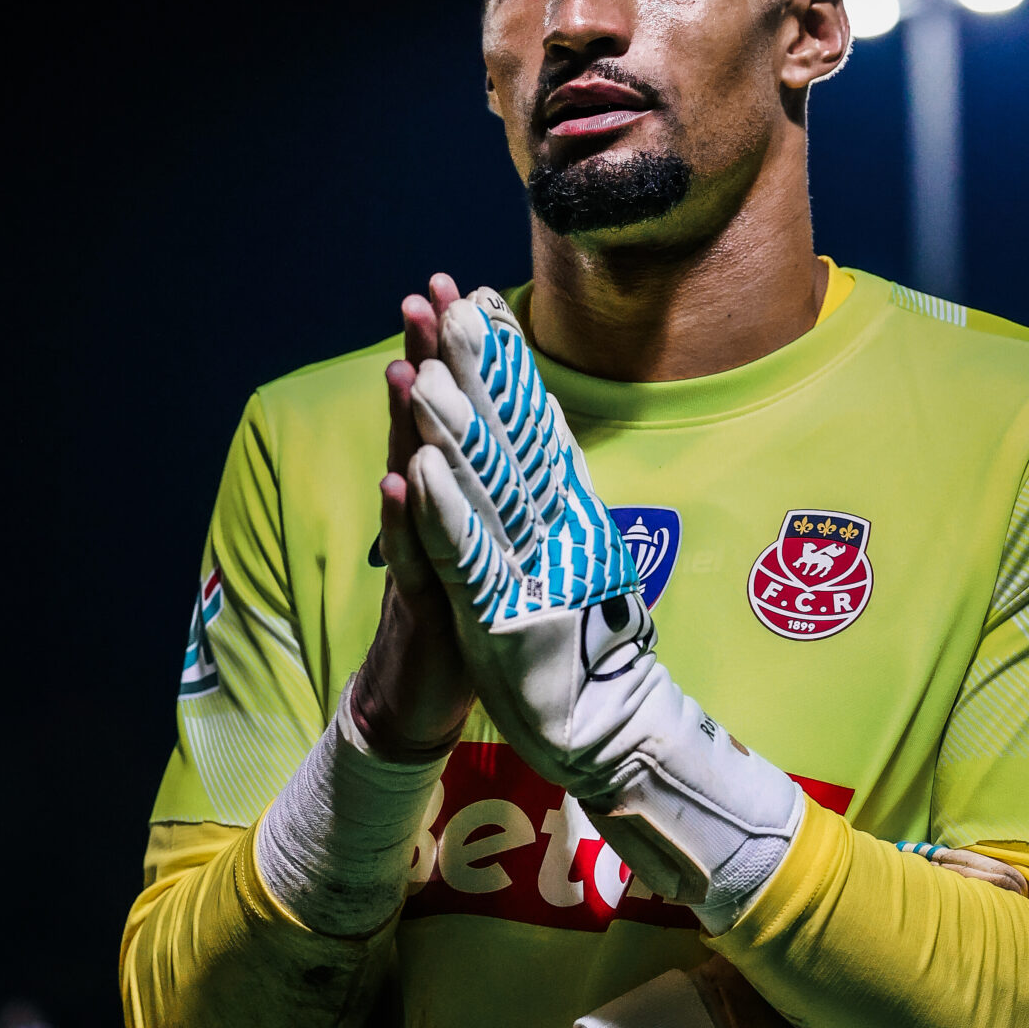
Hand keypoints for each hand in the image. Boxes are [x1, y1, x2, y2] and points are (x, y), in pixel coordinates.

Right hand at [348, 274, 476, 760]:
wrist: (417, 703)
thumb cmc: (460, 618)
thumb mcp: (487, 544)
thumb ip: (490, 487)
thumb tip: (515, 429)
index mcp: (463, 496)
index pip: (466, 414)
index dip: (468, 357)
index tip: (472, 290)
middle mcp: (435, 514)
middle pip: (432, 428)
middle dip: (428, 363)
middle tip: (423, 295)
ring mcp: (422, 556)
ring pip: (413, 481)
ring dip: (407, 426)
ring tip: (405, 369)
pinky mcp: (419, 607)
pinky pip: (411, 558)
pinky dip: (406, 520)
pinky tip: (399, 480)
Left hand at [405, 292, 800, 919]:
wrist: (608, 729)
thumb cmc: (582, 639)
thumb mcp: (572, 549)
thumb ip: (557, 492)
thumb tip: (541, 432)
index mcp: (572, 507)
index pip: (534, 418)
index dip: (505, 359)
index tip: (478, 298)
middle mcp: (559, 526)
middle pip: (512, 437)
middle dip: (477, 369)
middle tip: (447, 301)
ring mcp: (534, 569)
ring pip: (489, 489)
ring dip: (456, 429)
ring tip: (425, 374)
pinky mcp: (505, 617)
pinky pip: (470, 558)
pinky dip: (445, 513)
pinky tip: (421, 471)